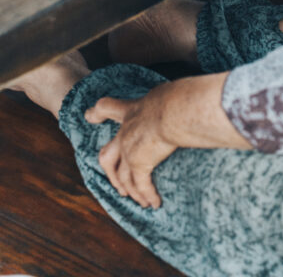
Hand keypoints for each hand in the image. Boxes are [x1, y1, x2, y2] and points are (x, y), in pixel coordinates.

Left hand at [85, 84, 177, 209]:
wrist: (174, 110)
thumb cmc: (174, 98)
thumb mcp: (164, 95)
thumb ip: (163, 103)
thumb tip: (178, 103)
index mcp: (131, 111)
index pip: (106, 107)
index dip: (96, 113)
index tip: (89, 116)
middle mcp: (125, 133)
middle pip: (106, 156)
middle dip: (111, 173)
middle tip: (118, 185)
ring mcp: (129, 151)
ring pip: (124, 178)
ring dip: (132, 192)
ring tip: (140, 201)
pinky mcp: (140, 165)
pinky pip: (142, 186)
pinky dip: (148, 196)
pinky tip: (155, 203)